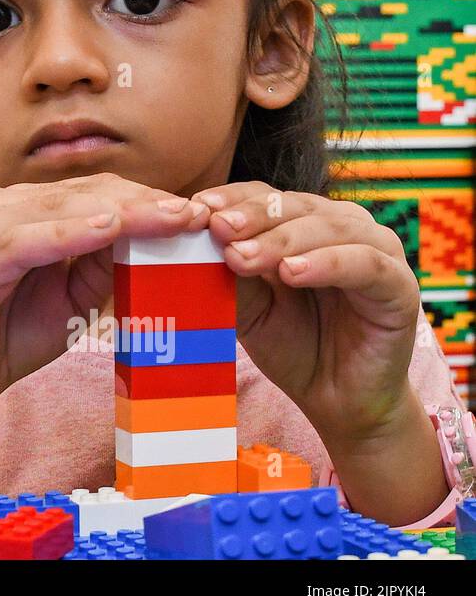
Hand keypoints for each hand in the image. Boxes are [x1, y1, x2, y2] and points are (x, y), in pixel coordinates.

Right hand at [0, 173, 209, 436]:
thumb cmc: (8, 336)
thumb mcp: (72, 297)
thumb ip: (103, 264)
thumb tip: (153, 234)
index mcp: (15, 208)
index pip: (87, 191)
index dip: (141, 197)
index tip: (192, 211)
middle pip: (77, 193)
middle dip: (139, 202)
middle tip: (191, 213)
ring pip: (56, 209)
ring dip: (118, 213)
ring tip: (166, 218)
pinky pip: (23, 242)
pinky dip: (67, 234)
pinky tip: (108, 229)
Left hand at [191, 181, 420, 447]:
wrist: (336, 400)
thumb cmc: (291, 345)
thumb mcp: (249, 307)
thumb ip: (232, 273)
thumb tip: (197, 239)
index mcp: (304, 223)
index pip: (265, 195)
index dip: (232, 199)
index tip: (196, 208)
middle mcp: (341, 227)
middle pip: (294, 205)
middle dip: (252, 216)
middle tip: (218, 229)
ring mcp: (375, 251)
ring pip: (328, 228)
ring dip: (282, 240)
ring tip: (244, 256)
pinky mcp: (400, 284)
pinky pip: (364, 264)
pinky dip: (326, 263)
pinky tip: (292, 272)